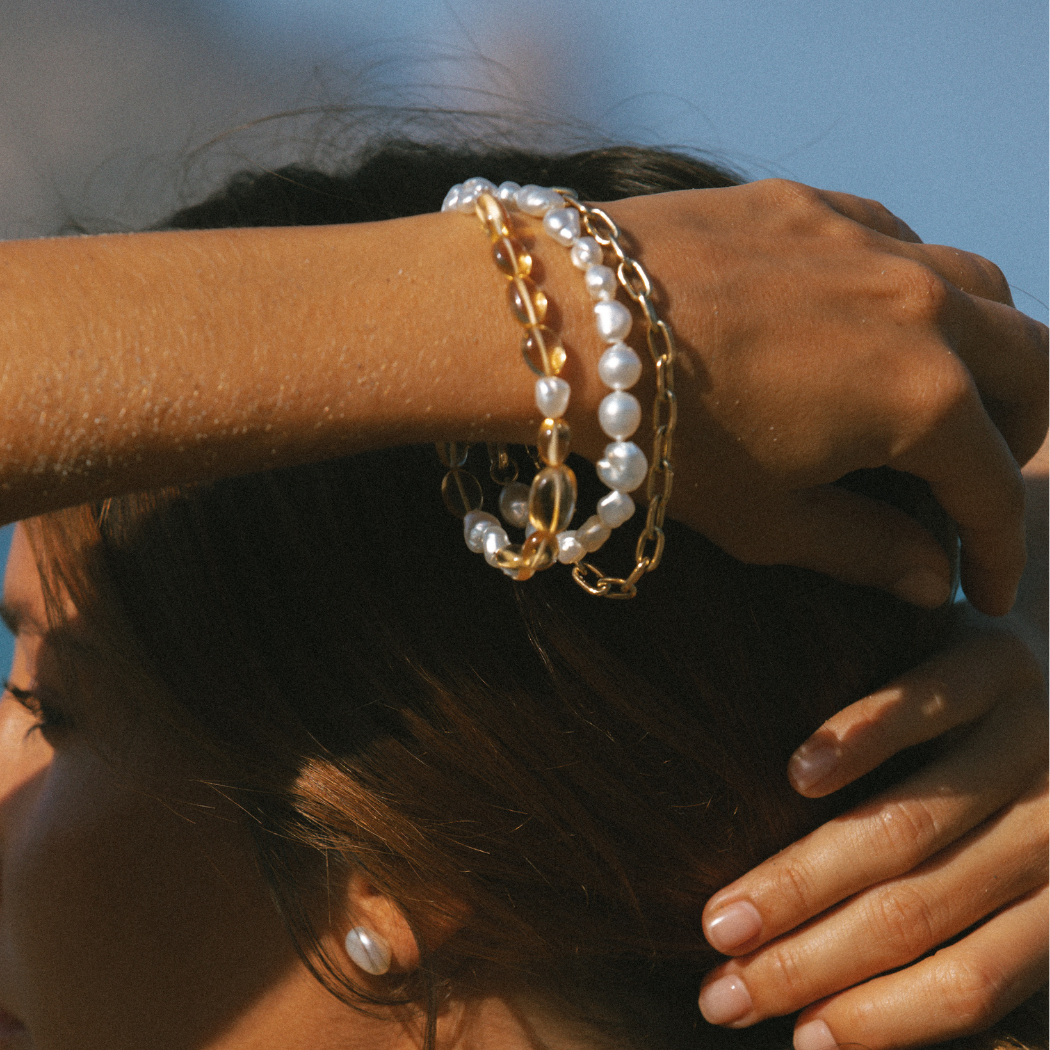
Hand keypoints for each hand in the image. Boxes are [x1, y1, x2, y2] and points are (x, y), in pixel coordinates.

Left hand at [602, 180, 1047, 614]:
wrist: (567, 327)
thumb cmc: (659, 440)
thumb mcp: (766, 519)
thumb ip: (864, 549)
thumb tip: (931, 577)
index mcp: (923, 398)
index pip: (994, 487)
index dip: (997, 551)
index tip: (982, 586)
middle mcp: (922, 306)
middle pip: (1033, 367)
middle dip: (1025, 435)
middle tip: (982, 481)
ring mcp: (870, 242)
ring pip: (980, 287)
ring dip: (986, 348)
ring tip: (946, 395)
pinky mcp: (814, 204)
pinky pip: (900, 238)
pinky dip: (914, 286)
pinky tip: (870, 319)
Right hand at [696, 614, 1047, 1048]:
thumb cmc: (1027, 791)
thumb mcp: (1024, 873)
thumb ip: (962, 928)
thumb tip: (828, 1020)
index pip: (971, 978)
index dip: (881, 1020)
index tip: (794, 1041)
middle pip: (920, 910)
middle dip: (809, 960)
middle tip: (720, 990)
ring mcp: (1028, 736)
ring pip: (906, 826)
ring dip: (803, 877)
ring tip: (723, 917)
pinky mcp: (995, 660)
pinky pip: (922, 706)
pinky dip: (860, 739)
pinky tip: (799, 774)